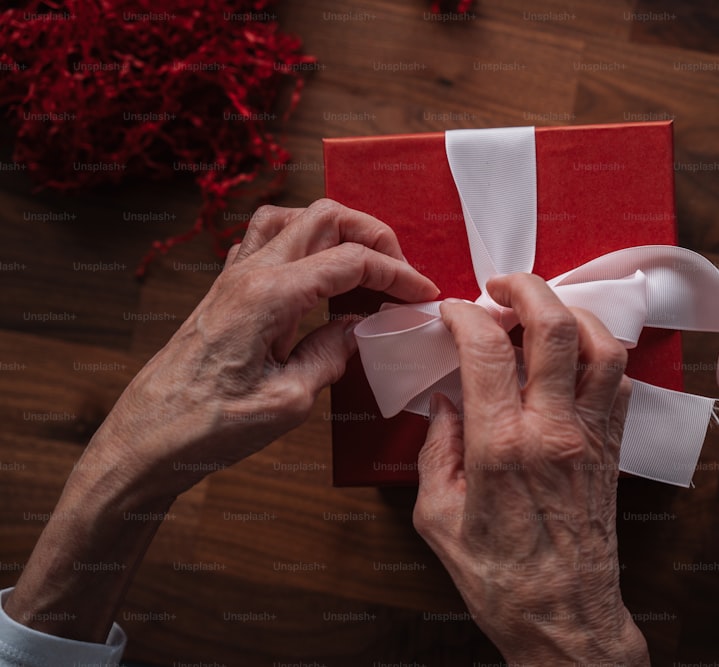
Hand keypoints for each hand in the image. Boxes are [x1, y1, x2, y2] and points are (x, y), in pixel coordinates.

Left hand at [86, 198, 439, 500]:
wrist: (146, 439)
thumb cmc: (207, 427)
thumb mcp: (288, 400)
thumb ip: (332, 354)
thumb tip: (360, 328)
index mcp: (268, 296)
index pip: (350, 260)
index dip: (397, 273)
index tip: (422, 294)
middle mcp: (248, 273)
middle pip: (325, 217)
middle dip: (374, 236)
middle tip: (401, 272)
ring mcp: (232, 277)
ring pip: (293, 217)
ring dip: (337, 230)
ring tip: (364, 264)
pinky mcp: (225, 290)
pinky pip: (267, 240)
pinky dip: (304, 242)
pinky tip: (319, 274)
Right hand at [413, 274, 649, 665]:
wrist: (565, 619)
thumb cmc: (499, 579)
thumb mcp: (437, 518)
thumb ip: (435, 451)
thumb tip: (445, 404)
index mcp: (500, 447)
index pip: (484, 349)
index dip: (463, 315)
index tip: (450, 312)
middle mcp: (553, 431)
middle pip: (554, 328)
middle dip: (525, 288)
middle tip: (500, 285)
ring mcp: (591, 436)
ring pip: (601, 345)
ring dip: (571, 313)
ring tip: (542, 312)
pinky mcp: (612, 448)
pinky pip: (618, 382)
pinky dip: (599, 354)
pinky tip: (573, 358)